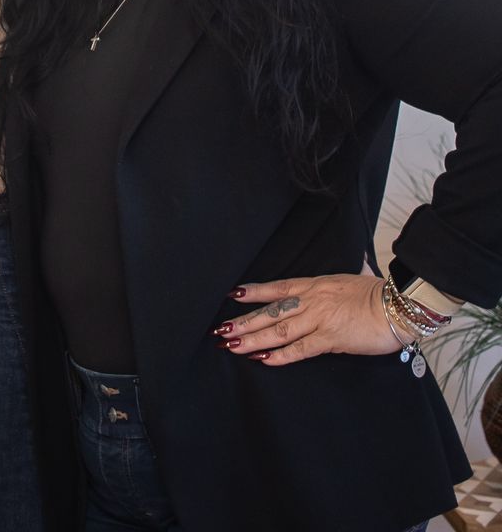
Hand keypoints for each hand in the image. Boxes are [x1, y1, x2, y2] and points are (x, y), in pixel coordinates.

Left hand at [215, 274, 402, 365]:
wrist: (400, 306)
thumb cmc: (382, 293)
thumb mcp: (362, 275)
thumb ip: (356, 269)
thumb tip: (361, 261)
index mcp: (315, 285)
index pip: (277, 287)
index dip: (254, 292)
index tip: (233, 295)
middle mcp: (311, 301)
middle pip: (270, 311)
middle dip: (244, 321)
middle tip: (221, 329)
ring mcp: (319, 320)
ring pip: (278, 330)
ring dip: (253, 339)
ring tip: (232, 345)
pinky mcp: (331, 339)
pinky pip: (300, 349)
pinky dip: (280, 355)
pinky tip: (263, 360)